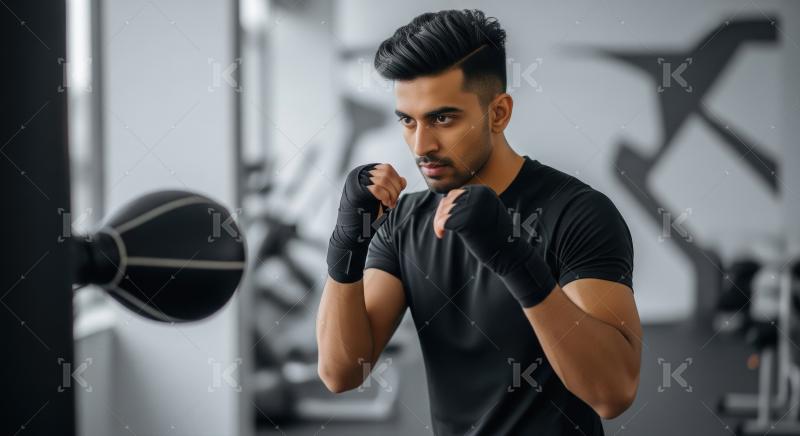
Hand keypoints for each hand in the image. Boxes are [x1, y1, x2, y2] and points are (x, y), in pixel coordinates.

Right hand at [327, 162, 405, 282]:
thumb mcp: (382, 199)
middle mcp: (360, 175)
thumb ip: (392, 189)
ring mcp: (357, 182)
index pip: (387, 168)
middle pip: (387, 172)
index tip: (396, 195)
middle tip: (393, 202)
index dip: (396, 181)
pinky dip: (386, 196)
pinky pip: (377, 188)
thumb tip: (403, 180)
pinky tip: (385, 204)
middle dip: (395, 188)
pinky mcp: (357, 192)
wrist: (353, 232)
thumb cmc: (367, 217)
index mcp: (365, 173)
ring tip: (389, 204)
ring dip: (391, 193)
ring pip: (383, 179)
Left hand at [433, 184, 555, 307]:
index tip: (447, 218)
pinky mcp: (464, 221)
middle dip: (442, 213)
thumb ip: (471, 203)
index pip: (456, 193)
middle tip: (442, 227)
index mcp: (484, 191)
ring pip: (443, 211)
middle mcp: (478, 196)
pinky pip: (441, 221)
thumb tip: (445, 202)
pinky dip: (438, 228)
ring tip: (442, 231)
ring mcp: (471, 207)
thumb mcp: (486, 211)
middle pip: (447, 200)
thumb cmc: (496, 236)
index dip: (448, 206)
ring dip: (439, 221)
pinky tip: (441, 234)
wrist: (508, 253)